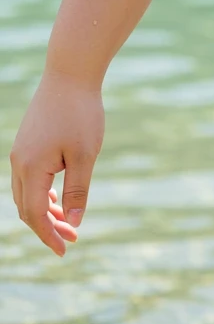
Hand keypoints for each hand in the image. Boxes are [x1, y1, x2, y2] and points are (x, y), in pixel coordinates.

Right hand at [9, 72, 104, 255]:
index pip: (35, 215)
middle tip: (73, 238)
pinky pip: (30, 178)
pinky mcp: (27, 142)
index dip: (49, 236)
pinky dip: (42, 193)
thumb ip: (78, 189)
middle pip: (27, 208)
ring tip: (70, 221)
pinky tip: (60, 196)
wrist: (70, 73)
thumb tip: (74, 222)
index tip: (65, 251)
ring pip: (26, 194)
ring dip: (45, 210)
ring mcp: (20, 151)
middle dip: (48, 226)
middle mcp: (19, 162)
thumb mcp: (85, 154)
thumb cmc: (81, 112)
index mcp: (31, 168)